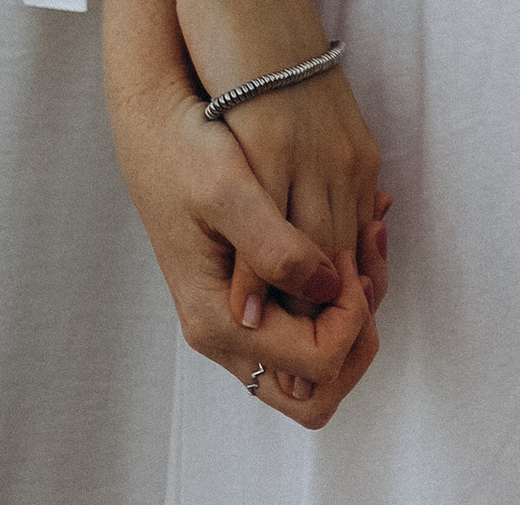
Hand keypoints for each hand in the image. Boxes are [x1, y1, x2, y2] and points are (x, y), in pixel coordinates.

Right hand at [105, 33, 385, 422]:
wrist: (151, 129)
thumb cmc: (183, 152)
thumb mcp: (227, 190)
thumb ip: (275, 248)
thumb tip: (326, 289)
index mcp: (220, 322)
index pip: (316, 364)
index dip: (351, 318)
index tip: (353, 256)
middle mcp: (227, 336)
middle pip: (316, 390)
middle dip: (358, 333)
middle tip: (368, 264)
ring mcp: (236, 322)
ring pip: (314, 362)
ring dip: (352, 312)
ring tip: (367, 240)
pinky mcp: (246, 299)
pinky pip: (302, 324)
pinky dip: (338, 293)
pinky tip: (353, 235)